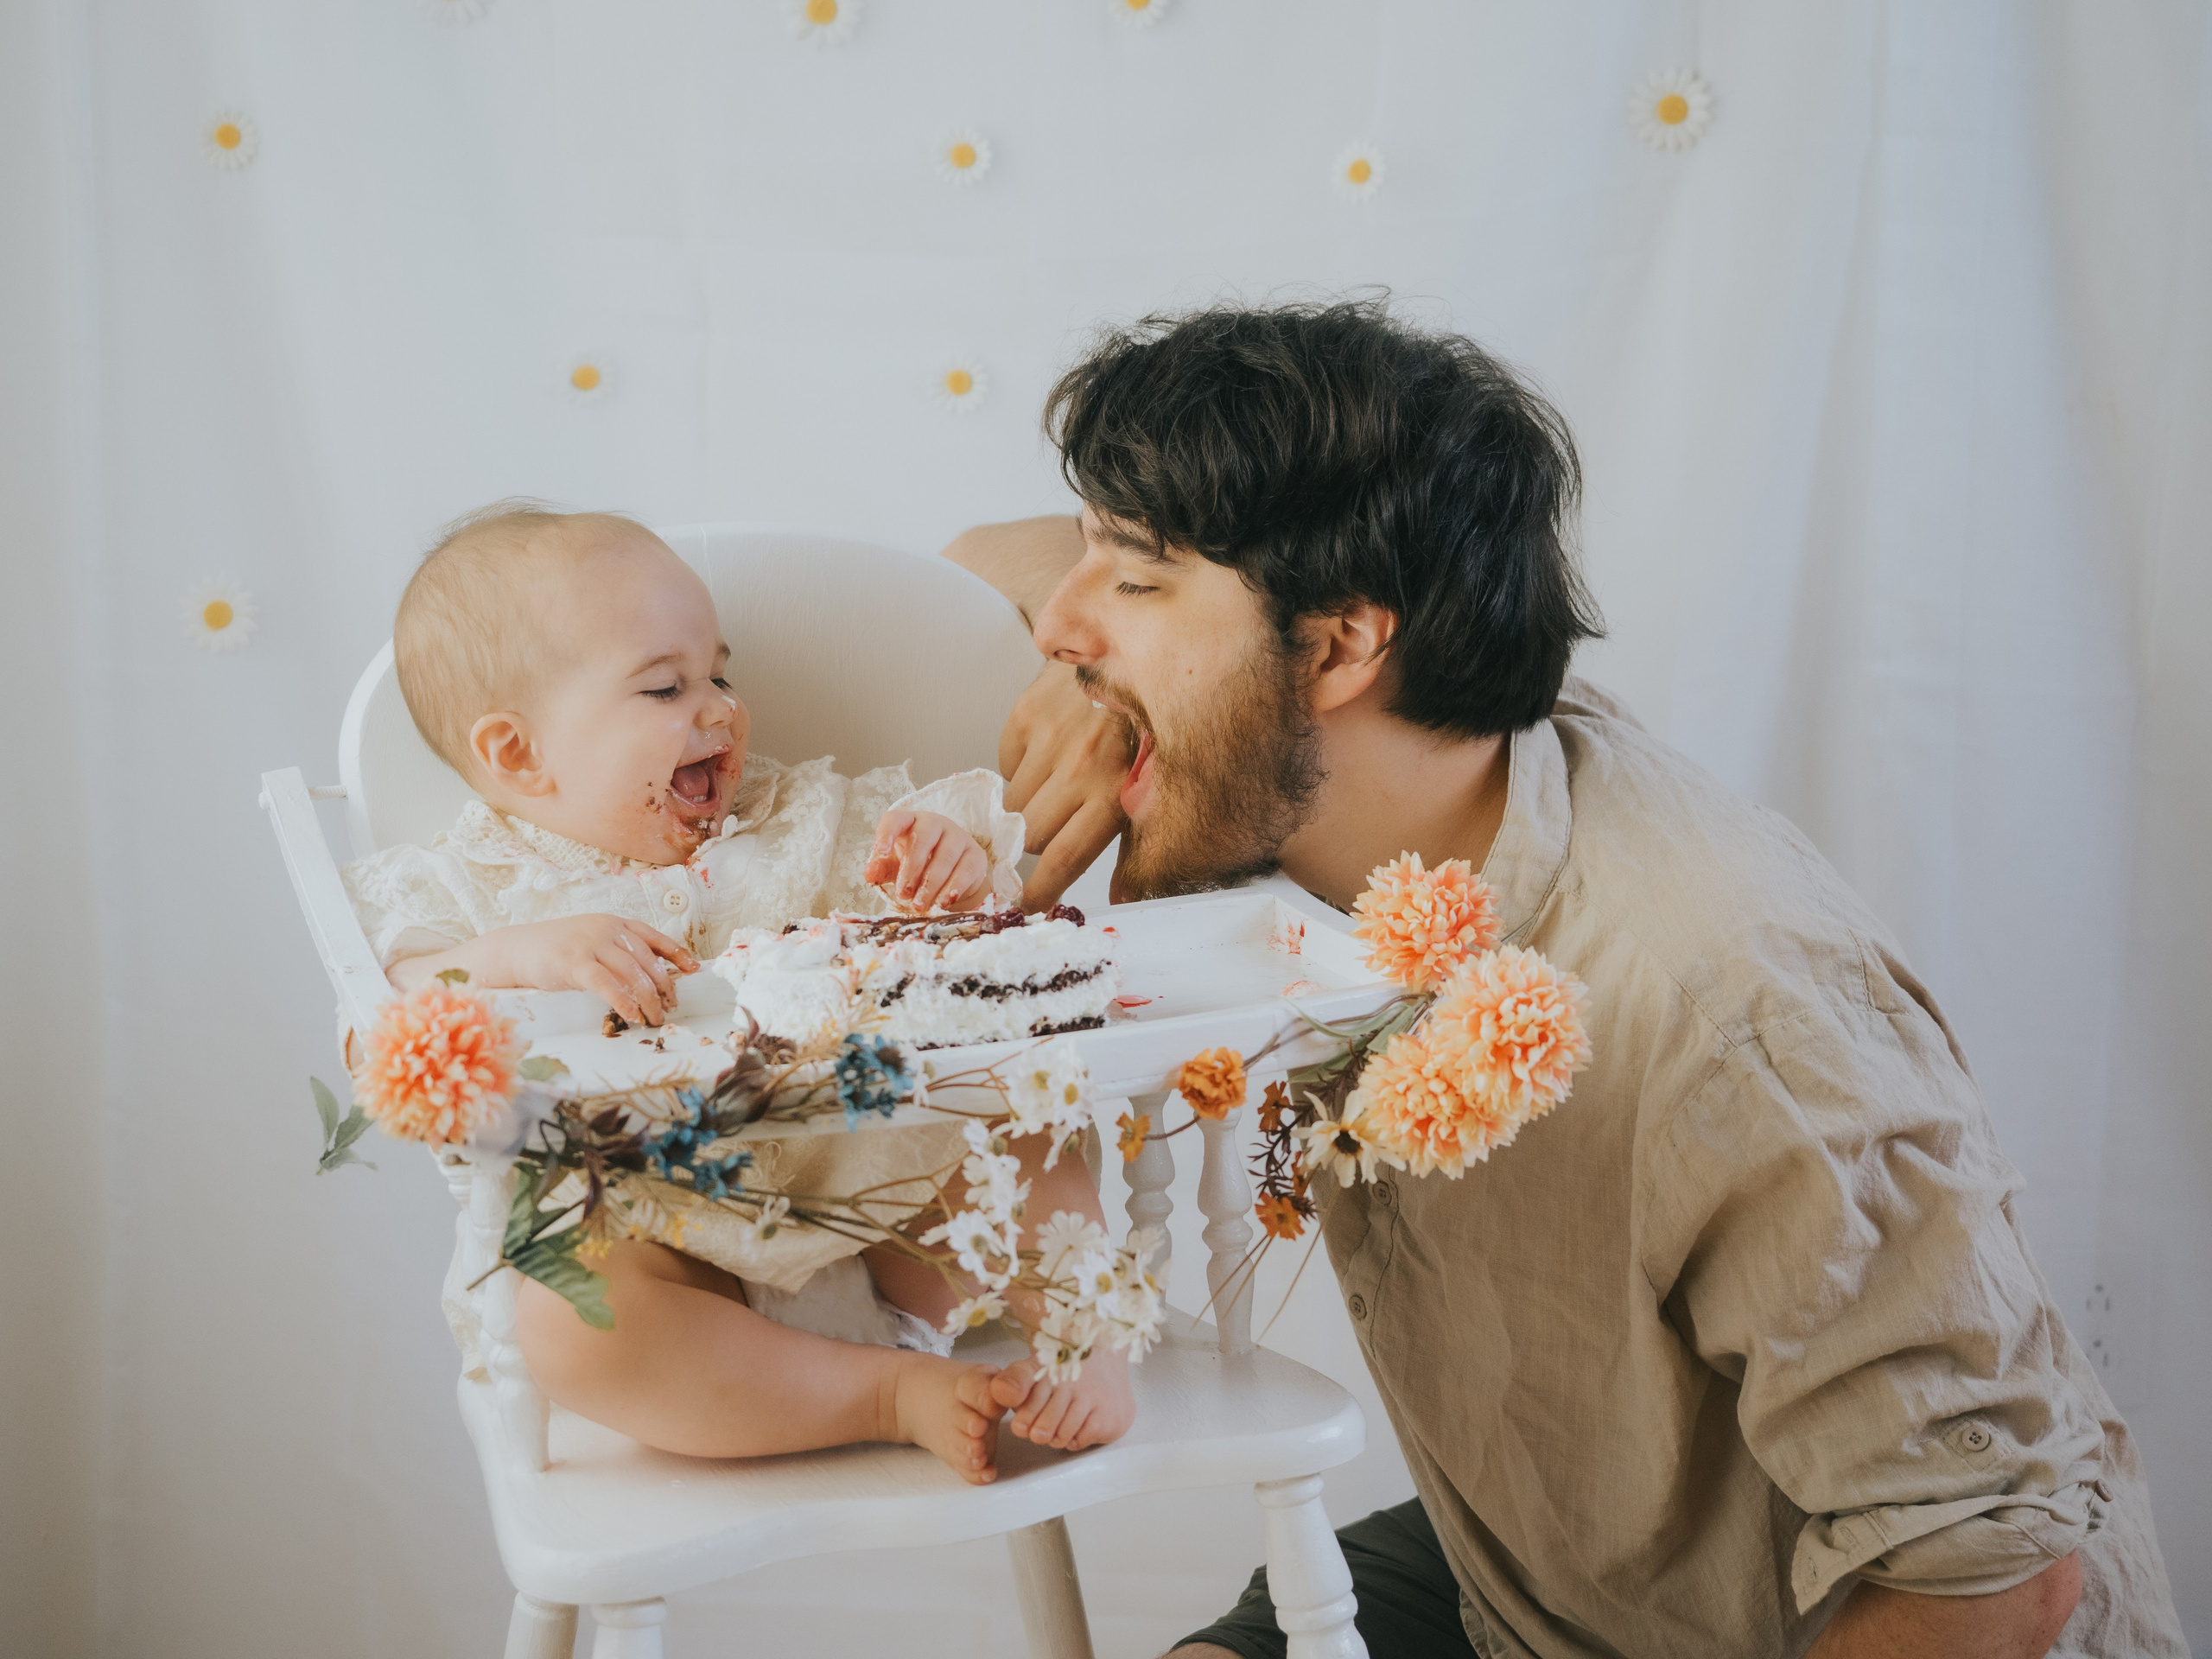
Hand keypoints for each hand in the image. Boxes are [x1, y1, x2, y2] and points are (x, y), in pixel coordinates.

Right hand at [389, 916, 697, 1026]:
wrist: (514, 949)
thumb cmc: (554, 950)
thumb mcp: (590, 941)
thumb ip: (616, 950)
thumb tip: (648, 976)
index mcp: (614, 922)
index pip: (654, 937)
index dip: (676, 954)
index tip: (693, 970)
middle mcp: (607, 929)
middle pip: (648, 960)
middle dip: (664, 986)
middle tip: (671, 1007)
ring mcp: (591, 944)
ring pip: (633, 974)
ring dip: (649, 1000)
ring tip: (655, 1019)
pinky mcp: (575, 963)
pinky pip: (608, 985)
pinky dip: (625, 1003)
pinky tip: (633, 1016)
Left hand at [867, 810, 992, 911]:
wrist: (953, 873)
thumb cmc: (919, 864)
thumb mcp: (896, 865)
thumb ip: (883, 868)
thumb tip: (870, 874)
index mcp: (910, 821)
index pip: (895, 819)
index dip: (886, 833)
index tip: (880, 852)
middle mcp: (935, 823)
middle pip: (923, 839)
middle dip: (911, 869)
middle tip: (903, 894)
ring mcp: (958, 837)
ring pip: (945, 857)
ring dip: (931, 884)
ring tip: (919, 905)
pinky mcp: (976, 855)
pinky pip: (965, 870)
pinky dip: (953, 888)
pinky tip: (943, 902)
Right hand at [1001, 659, 1133, 909]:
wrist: (1132, 651)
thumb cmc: (1145, 723)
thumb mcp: (1153, 787)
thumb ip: (1134, 842)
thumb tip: (1124, 895)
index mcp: (1114, 792)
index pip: (1063, 858)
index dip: (1039, 890)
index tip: (1025, 903)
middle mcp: (1080, 767)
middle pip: (1029, 836)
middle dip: (1034, 843)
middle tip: (1047, 831)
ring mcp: (1050, 739)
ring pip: (1012, 805)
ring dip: (1026, 805)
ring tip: (1052, 784)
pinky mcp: (1027, 715)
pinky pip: (1005, 765)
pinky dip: (1021, 767)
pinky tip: (1048, 750)